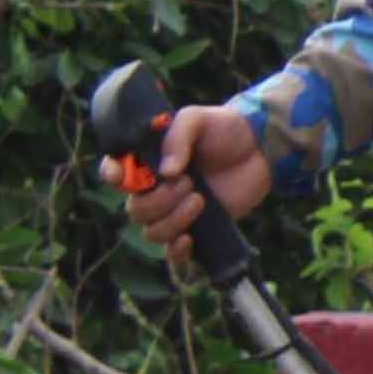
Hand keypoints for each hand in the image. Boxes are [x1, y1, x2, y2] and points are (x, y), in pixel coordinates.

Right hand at [109, 101, 268, 259]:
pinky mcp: (196, 228)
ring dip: (173, 219)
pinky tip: (189, 238)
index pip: (115, 172)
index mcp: (147, 160)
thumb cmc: (224, 128)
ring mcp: (174, 211)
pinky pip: (173, 253)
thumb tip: (166, 172)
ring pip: (153, 231)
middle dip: (159, 200)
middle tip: (189, 181)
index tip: (120, 177)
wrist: (260, 149)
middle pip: (135, 209)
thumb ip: (178, 137)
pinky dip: (176, 251)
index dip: (112, 176)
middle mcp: (155, 188)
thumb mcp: (197, 119)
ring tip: (200, 198)